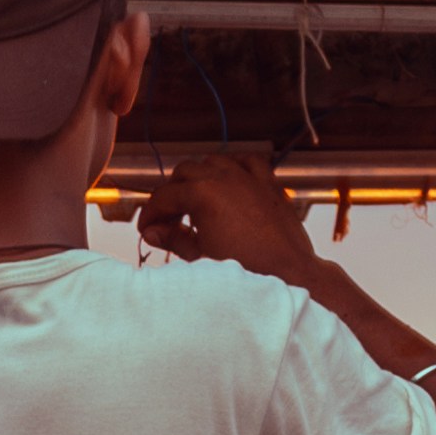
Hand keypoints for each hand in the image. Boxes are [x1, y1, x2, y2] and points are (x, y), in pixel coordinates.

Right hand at [136, 154, 319, 285]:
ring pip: (212, 161)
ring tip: (195, 202)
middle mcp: (224, 176)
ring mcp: (248, 176)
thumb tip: (152, 232)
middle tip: (168, 219)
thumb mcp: (202, 255)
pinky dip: (233, 166)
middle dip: (172, 194)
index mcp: (202, 194)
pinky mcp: (268, 181)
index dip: (150, 214)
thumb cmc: (246, 269)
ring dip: (199, 177)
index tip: (147, 228)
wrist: (288, 274)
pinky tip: (228, 181)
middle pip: (183, 173)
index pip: (164, 197)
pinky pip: (246, 161)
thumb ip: (174, 239)